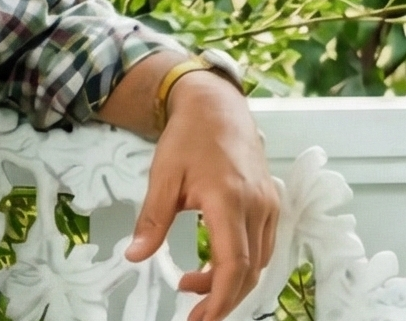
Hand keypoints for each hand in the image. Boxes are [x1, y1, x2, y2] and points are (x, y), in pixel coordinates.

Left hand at [125, 75, 277, 320]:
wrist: (217, 107)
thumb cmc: (190, 137)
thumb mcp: (164, 176)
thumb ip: (152, 220)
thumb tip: (134, 256)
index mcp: (229, 200)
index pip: (234, 265)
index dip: (219, 299)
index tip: (200, 318)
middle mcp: (257, 206)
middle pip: (250, 271)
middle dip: (222, 299)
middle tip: (193, 313)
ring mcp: (268, 205)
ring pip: (259, 262)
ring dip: (230, 281)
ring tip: (192, 283)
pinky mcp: (270, 203)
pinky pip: (263, 246)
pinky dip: (242, 263)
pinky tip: (215, 262)